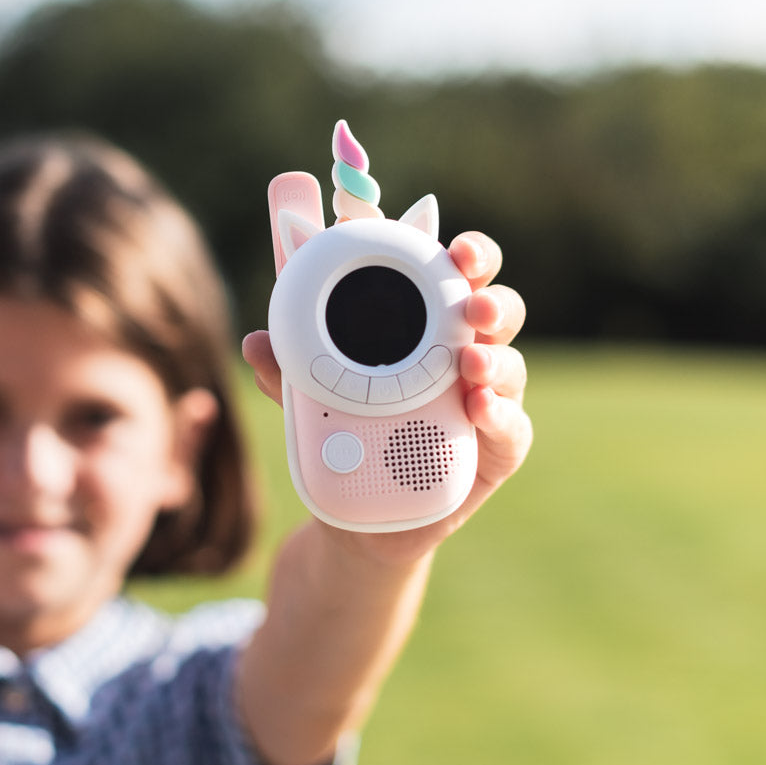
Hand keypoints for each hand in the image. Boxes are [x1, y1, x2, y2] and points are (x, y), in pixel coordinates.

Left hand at [241, 230, 531, 562]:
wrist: (363, 518)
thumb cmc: (349, 436)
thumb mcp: (312, 399)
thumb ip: (289, 371)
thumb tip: (254, 343)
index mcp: (428, 328)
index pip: (454, 277)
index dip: (464, 254)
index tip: (453, 246)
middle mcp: (467, 355)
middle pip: (496, 310)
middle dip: (490, 296)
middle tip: (472, 303)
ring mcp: (488, 401)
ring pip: (509, 365)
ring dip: (495, 358)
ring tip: (470, 362)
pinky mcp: (496, 449)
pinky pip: (511, 429)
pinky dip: (499, 415)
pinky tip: (479, 408)